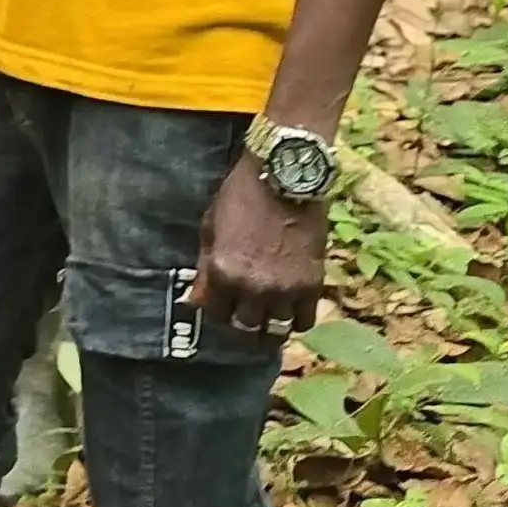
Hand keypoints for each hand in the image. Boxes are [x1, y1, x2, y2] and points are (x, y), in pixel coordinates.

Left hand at [190, 155, 326, 339]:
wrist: (286, 177)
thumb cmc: (242, 196)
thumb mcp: (210, 228)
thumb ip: (203, 268)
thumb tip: (194, 301)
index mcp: (223, 273)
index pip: (215, 314)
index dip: (218, 310)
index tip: (223, 303)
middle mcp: (253, 288)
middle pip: (246, 326)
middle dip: (243, 320)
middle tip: (247, 309)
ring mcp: (285, 290)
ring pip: (276, 330)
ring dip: (270, 323)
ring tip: (270, 313)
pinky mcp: (312, 286)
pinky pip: (305, 321)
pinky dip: (298, 319)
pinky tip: (292, 309)